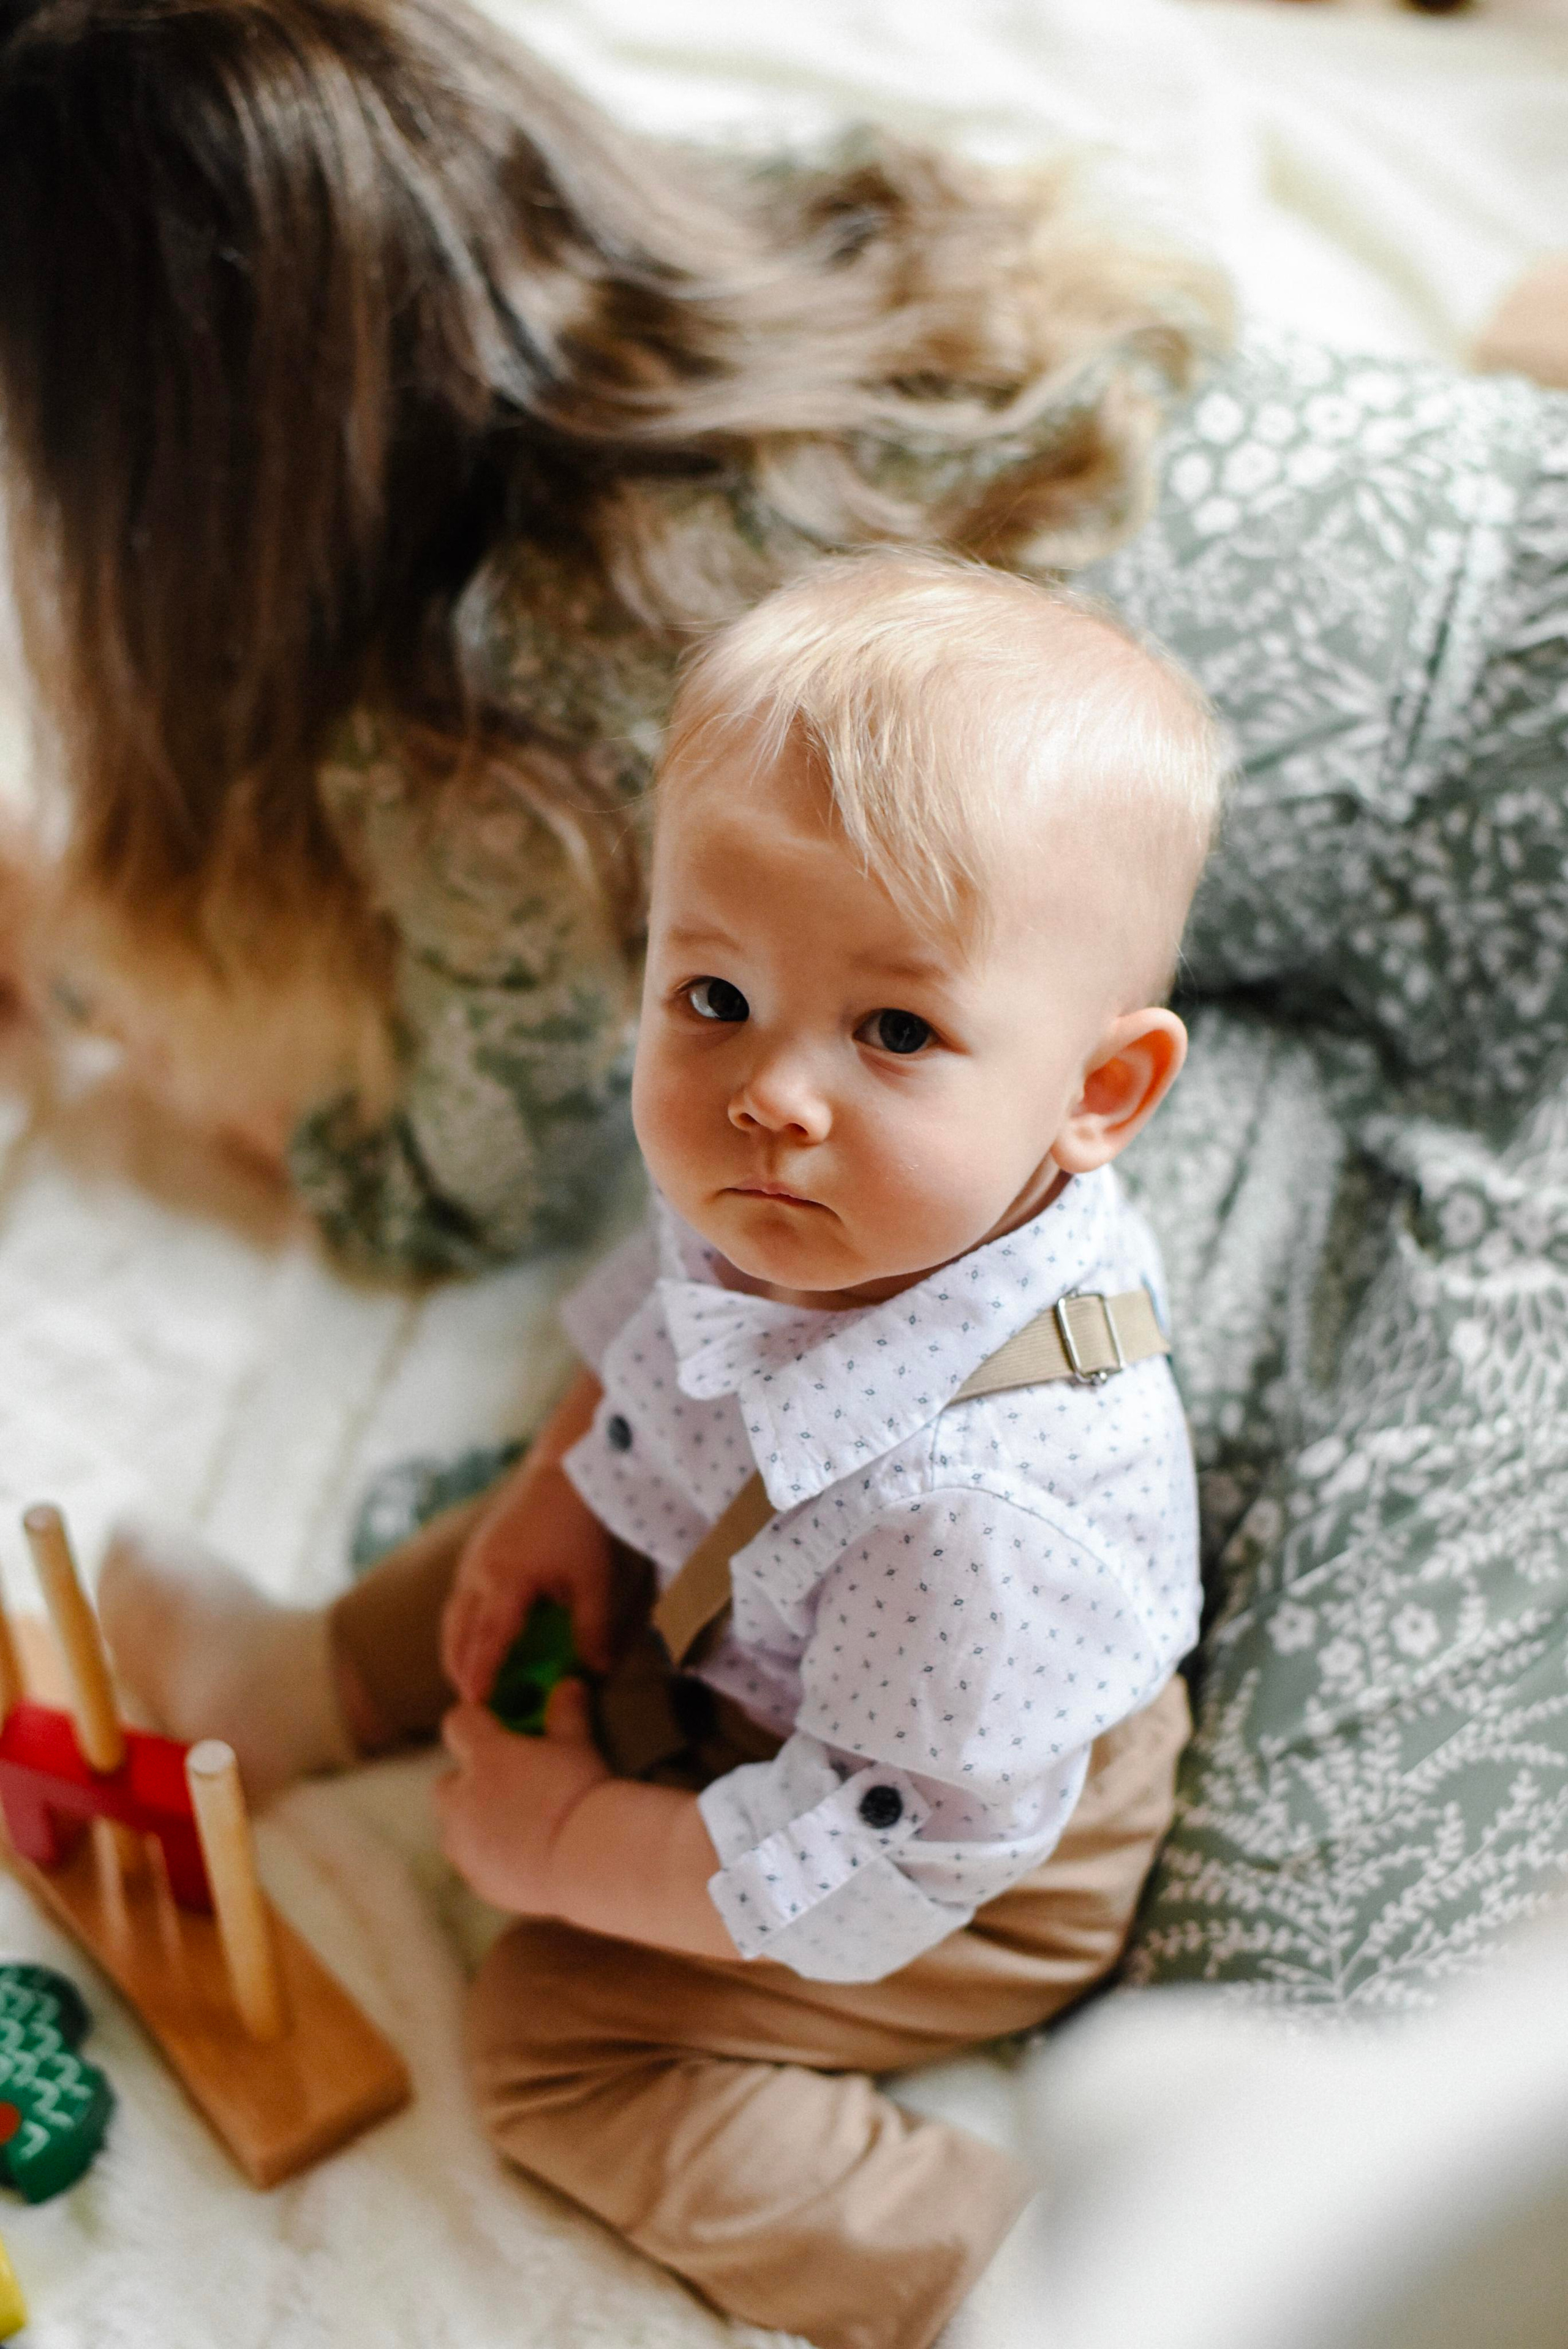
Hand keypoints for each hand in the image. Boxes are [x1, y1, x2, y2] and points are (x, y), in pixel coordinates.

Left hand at [434, 1680, 609, 1913]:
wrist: (587, 1861)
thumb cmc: (580, 1793)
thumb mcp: (578, 1745)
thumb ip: (566, 1713)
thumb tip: (568, 1684)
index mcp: (484, 1756)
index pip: (458, 1723)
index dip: (475, 1722)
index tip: (497, 1726)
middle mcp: (462, 1799)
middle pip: (447, 1781)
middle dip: (470, 1780)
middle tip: (511, 1782)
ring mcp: (465, 1844)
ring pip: (455, 1826)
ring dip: (474, 1821)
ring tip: (517, 1824)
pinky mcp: (477, 1880)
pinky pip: (472, 1862)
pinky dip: (488, 1856)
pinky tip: (525, 1857)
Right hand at [440, 1369, 613, 1703]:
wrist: (563, 1469)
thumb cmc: (579, 1524)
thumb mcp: (592, 1580)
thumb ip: (592, 1628)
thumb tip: (597, 1671)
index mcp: (505, 1583)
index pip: (486, 1642)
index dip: (479, 1676)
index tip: (473, 1706)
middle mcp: (479, 1573)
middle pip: (458, 1633)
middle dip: (460, 1669)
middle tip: (470, 1703)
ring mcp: (473, 1560)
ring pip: (454, 1615)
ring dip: (458, 1648)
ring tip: (469, 1678)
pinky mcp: (477, 1550)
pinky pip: (460, 1597)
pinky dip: (463, 1624)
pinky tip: (480, 1635)